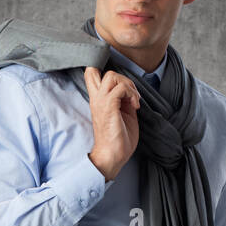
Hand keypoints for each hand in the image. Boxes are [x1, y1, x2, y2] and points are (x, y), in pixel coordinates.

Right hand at [84, 66, 140, 181]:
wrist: (113, 156)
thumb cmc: (118, 139)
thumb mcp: (121, 113)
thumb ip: (123, 99)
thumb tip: (130, 90)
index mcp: (97, 99)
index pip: (90, 73)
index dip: (104, 69)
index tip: (122, 84)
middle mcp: (96, 98)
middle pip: (96, 69)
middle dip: (120, 77)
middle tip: (131, 94)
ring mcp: (101, 102)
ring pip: (112, 76)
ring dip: (128, 85)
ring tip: (134, 101)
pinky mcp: (109, 107)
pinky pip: (121, 88)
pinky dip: (132, 94)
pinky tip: (135, 107)